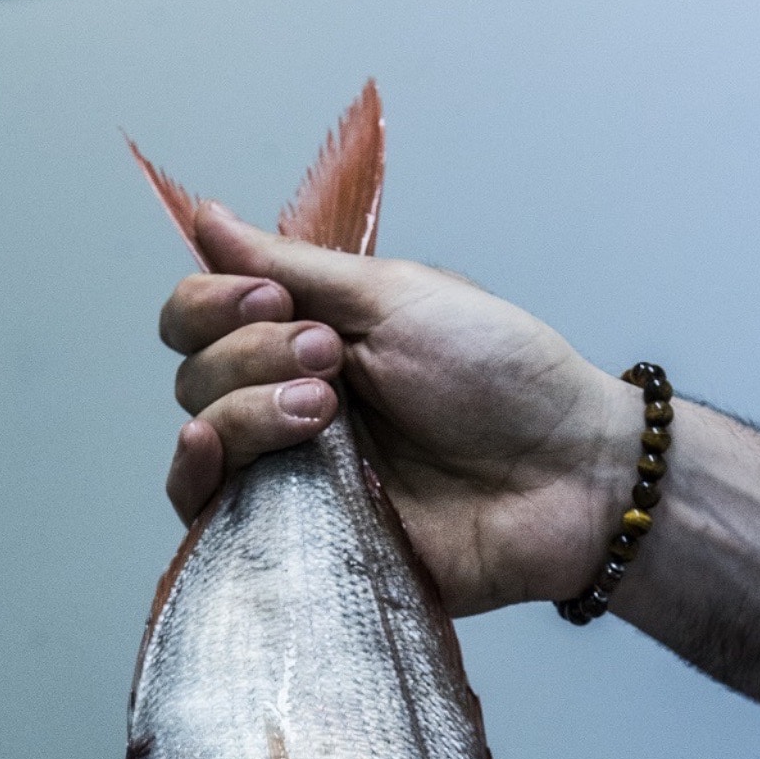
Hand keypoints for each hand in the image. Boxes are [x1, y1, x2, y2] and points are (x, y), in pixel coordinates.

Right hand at [159, 204, 640, 614]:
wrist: (563, 475)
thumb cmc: (501, 377)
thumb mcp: (395, 297)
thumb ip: (293, 264)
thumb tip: (204, 216)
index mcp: (310, 338)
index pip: (202, 317)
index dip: (214, 303)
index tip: (274, 300)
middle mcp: (290, 407)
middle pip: (195, 375)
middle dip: (250, 354)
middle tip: (333, 365)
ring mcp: (294, 478)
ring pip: (202, 440)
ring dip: (243, 409)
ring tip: (324, 414)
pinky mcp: (303, 543)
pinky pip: (211, 518)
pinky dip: (197, 478)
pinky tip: (213, 450)